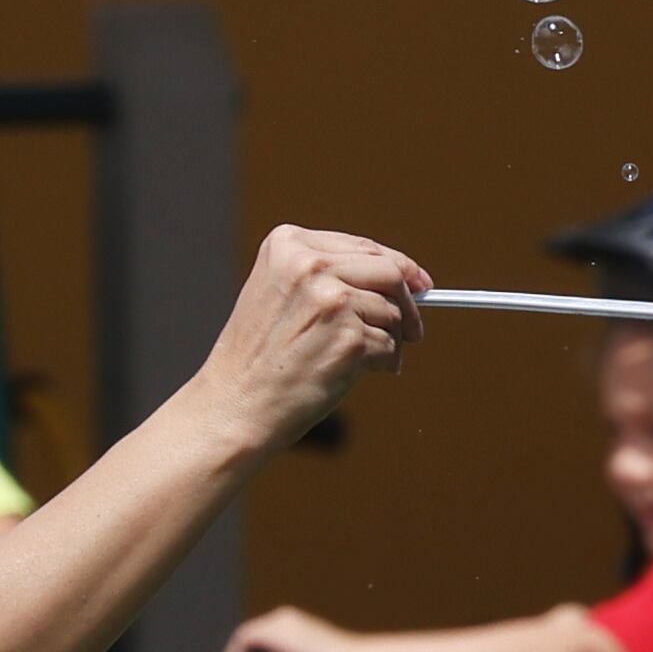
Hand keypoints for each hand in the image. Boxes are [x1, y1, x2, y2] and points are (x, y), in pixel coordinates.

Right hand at [191, 226, 426, 445]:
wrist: (234, 405)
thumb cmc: (257, 358)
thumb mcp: (278, 294)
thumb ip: (326, 276)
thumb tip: (400, 279)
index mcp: (288, 246)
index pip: (363, 246)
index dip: (398, 264)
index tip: (418, 281)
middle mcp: (310, 265)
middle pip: (389, 271)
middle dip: (409, 301)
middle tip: (414, 329)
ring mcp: (331, 301)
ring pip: (392, 311)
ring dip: (390, 340)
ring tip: (361, 361)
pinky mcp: (349, 338)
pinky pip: (389, 346)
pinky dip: (382, 364)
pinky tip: (352, 374)